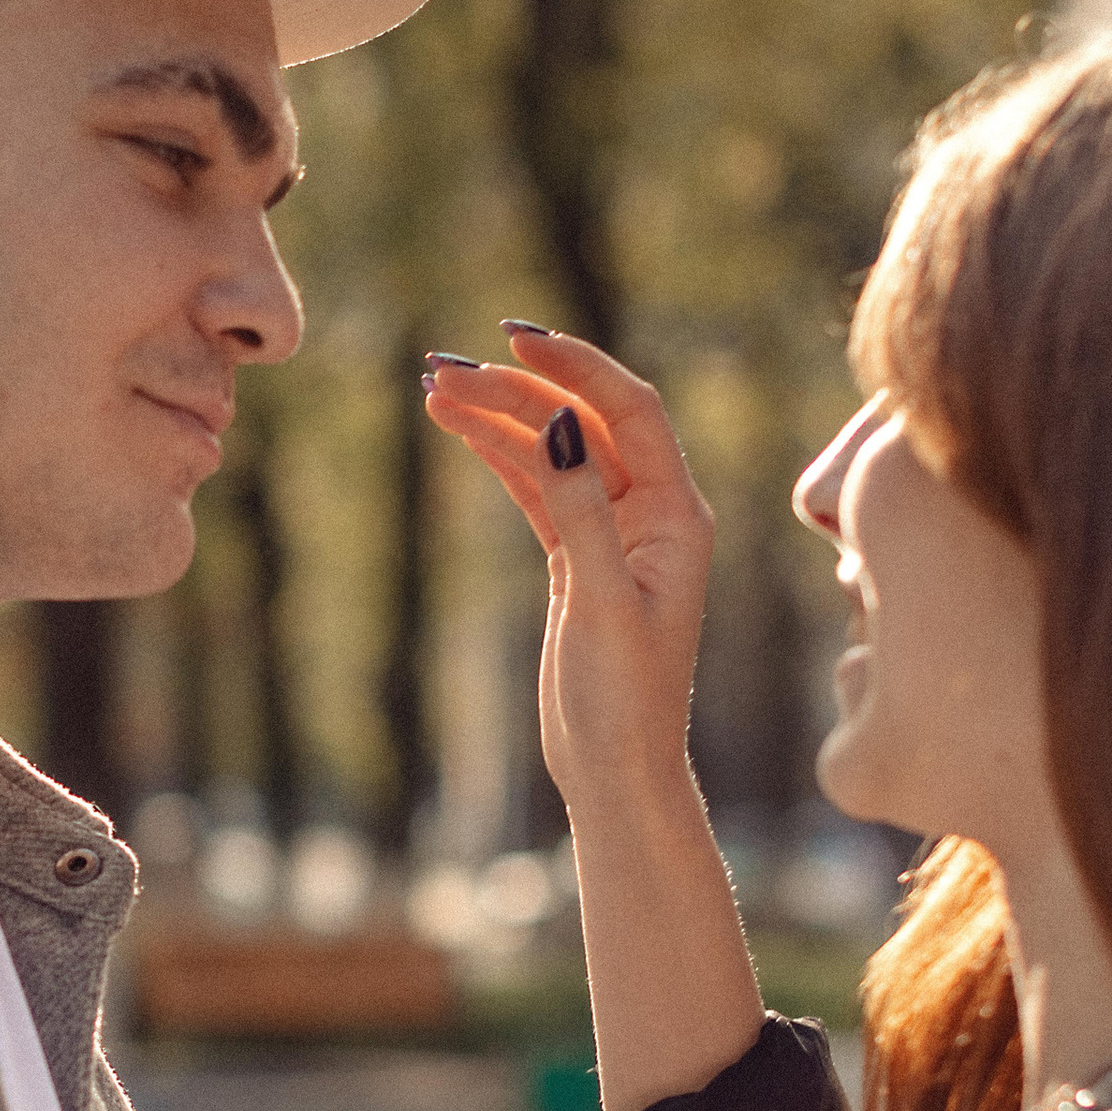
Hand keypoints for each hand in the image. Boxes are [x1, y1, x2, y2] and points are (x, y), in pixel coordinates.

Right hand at [424, 324, 761, 1110]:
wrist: (615, 772)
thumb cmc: (624, 701)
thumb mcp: (602, 605)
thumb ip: (583, 512)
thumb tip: (563, 425)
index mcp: (678, 516)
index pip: (629, 411)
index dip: (576, 368)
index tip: (514, 338)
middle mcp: (652, 515)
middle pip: (584, 422)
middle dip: (519, 387)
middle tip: (448, 364)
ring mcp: (613, 534)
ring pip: (552, 452)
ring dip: (498, 417)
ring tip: (433, 387)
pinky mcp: (576, 560)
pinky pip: (537, 488)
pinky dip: (498, 456)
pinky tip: (456, 427)